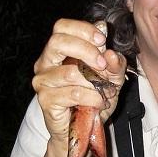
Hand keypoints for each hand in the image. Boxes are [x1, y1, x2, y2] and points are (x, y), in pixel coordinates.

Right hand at [32, 18, 126, 143]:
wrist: (81, 129)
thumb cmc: (92, 98)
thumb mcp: (111, 77)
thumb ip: (114, 63)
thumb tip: (110, 53)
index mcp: (57, 50)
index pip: (61, 27)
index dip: (83, 29)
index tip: (102, 40)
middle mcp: (45, 63)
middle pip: (58, 42)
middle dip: (86, 50)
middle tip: (103, 64)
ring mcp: (43, 81)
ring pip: (70, 73)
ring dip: (94, 82)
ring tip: (105, 91)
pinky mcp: (45, 100)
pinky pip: (73, 93)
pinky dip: (92, 97)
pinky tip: (98, 102)